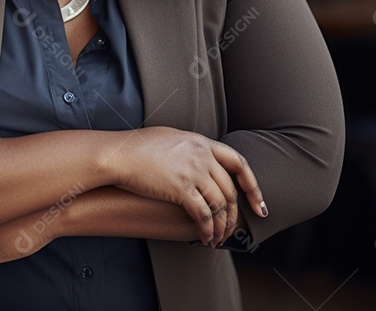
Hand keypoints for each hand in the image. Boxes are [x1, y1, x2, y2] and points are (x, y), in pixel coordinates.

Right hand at [104, 126, 265, 246]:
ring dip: (222, 227)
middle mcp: (202, 155)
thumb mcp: (170, 137)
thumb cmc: (136, 146)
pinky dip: (208, 230)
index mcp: (201, 142)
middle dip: (236, 215)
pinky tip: (205, 238)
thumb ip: (190, 148)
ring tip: (218, 238)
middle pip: (231, 190)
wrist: (118, 154)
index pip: (239, 163)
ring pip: (220, 205)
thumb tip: (199, 159)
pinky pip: (204, 214)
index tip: (258, 204)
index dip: (252, 186)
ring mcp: (193, 171)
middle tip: (236, 230)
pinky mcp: (181, 188)